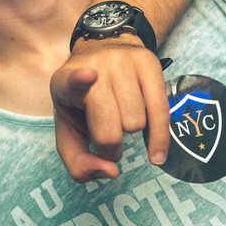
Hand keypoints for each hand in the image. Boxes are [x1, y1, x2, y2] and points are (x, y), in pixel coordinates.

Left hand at [50, 36, 169, 181]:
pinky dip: (159, 139)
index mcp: (64, 82)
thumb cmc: (82, 103)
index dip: (80, 81)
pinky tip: (155, 155)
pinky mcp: (148, 63)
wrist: (101, 54)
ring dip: (129, 132)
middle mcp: (94, 65)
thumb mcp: (69, 131)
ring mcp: (123, 61)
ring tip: (120, 119)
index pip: (73, 81)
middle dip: (109, 145)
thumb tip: (110, 171)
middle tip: (106, 137)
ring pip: (136, 122)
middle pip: (110, 128)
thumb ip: (78, 163)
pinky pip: (161, 111)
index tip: (89, 76)